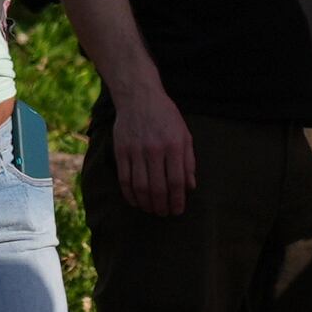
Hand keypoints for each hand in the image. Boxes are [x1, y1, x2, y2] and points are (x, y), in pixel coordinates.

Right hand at [110, 82, 197, 216]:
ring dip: (146, 203)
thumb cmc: (166, 117)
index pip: (176, 182)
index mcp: (174, 146)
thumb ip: (189, 162)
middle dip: (162, 206)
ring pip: (140, 186)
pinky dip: (129, 194)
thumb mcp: (184, 135)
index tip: (178, 210)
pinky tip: (135, 201)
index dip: (177, 201)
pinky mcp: (121, 150)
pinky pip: (124, 178)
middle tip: (164, 214)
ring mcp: (135, 150)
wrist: (138, 97)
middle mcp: (154, 149)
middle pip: (157, 188)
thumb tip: (190, 187)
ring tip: (151, 210)